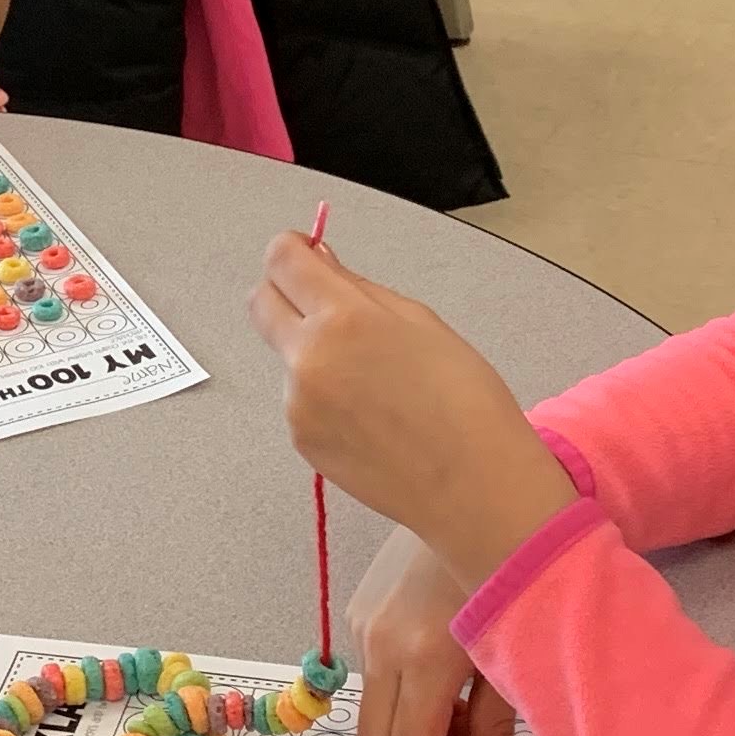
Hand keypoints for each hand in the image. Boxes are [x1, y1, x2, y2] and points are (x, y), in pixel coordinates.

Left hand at [248, 230, 576, 587]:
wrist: (475, 486)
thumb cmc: (466, 403)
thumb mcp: (421, 322)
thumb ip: (359, 288)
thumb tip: (321, 262)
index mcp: (344, 319)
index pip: (281, 260)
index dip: (292, 249)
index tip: (306, 252)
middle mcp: (309, 359)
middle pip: (260, 301)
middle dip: (283, 291)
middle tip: (323, 304)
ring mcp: (298, 404)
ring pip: (287, 356)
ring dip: (312, 353)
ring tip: (374, 382)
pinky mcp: (301, 440)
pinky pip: (299, 400)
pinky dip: (323, 398)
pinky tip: (370, 416)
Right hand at [347, 529, 527, 735]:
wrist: (478, 497)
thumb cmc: (513, 574)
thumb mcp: (511, 655)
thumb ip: (497, 726)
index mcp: (421, 659)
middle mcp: (379, 646)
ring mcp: (363, 626)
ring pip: (372, 711)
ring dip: (412, 730)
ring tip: (463, 712)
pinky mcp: (361, 611)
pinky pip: (374, 675)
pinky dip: (404, 696)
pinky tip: (444, 676)